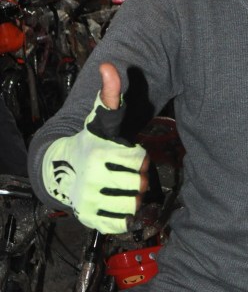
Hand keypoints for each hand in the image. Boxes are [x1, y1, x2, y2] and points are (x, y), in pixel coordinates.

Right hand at [42, 61, 148, 233]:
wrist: (62, 170)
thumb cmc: (90, 143)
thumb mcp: (100, 119)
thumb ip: (110, 95)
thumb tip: (109, 67)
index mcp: (99, 155)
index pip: (140, 160)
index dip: (136, 157)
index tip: (123, 154)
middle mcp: (93, 180)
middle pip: (139, 185)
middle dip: (136, 178)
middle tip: (122, 173)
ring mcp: (90, 202)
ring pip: (133, 205)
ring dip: (131, 197)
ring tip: (118, 187)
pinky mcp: (90, 220)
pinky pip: (121, 224)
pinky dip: (122, 216)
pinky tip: (113, 203)